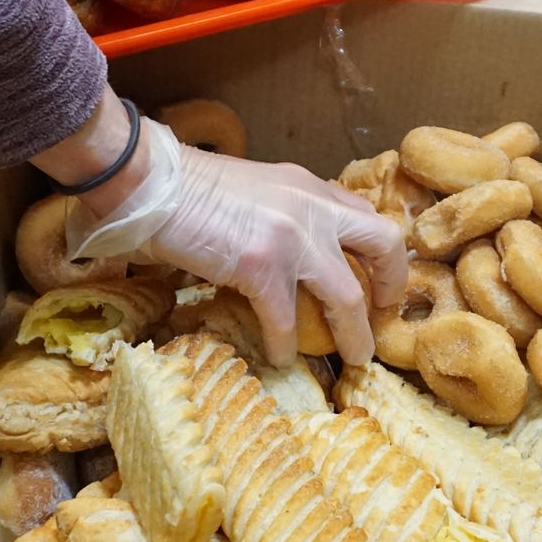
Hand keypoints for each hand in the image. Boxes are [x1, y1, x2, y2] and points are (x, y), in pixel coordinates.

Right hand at [36, 94, 406, 364]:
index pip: (367, 216)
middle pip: (383, 244)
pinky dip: (285, 346)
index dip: (381, 251)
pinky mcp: (260, 266)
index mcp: (310, 187)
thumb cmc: (187, 187)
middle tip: (384, 314)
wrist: (149, 183)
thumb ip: (284, 213)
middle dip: (393, 285)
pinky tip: (279, 359)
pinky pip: (285, 320)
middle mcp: (311, 207)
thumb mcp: (255, 188)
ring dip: (355, 334)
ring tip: (353, 359)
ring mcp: (290, 237)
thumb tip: (293, 252)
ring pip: (348, 295)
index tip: (380, 278)